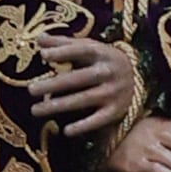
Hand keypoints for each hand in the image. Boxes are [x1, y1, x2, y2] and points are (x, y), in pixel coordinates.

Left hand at [27, 29, 143, 137]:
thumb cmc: (104, 60)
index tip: (43, 55)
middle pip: (78, 79)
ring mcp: (112, 93)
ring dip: (59, 105)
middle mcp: (107, 72)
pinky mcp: (115, 112)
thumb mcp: (89, 48)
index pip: (81, 51)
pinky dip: (83, 126)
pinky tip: (66, 131)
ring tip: (35, 110)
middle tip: (31, 90)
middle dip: (54, 84)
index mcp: (101, 53)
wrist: (139, 77)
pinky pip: (97, 120)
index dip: (63, 52)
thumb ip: (64, 44)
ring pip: (83, 100)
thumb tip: (39, 40)